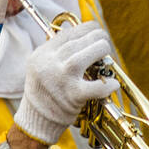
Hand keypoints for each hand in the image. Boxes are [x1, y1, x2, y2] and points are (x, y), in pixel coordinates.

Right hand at [14, 21, 119, 145]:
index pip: (68, 33)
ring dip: (101, 51)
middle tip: (104, 43)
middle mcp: (49, 64)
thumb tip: (87, 34)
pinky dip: (107, 85)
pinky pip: (95, 87)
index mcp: (42, 54)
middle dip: (98, 38)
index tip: (96, 30)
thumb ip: (58, 51)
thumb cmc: (45, 91)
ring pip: (87, 55)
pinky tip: (112, 83)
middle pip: (79, 41)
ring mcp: (61, 79)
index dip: (87, 28)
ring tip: (106, 56)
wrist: (36, 120)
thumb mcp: (42, 66)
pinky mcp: (73, 96)